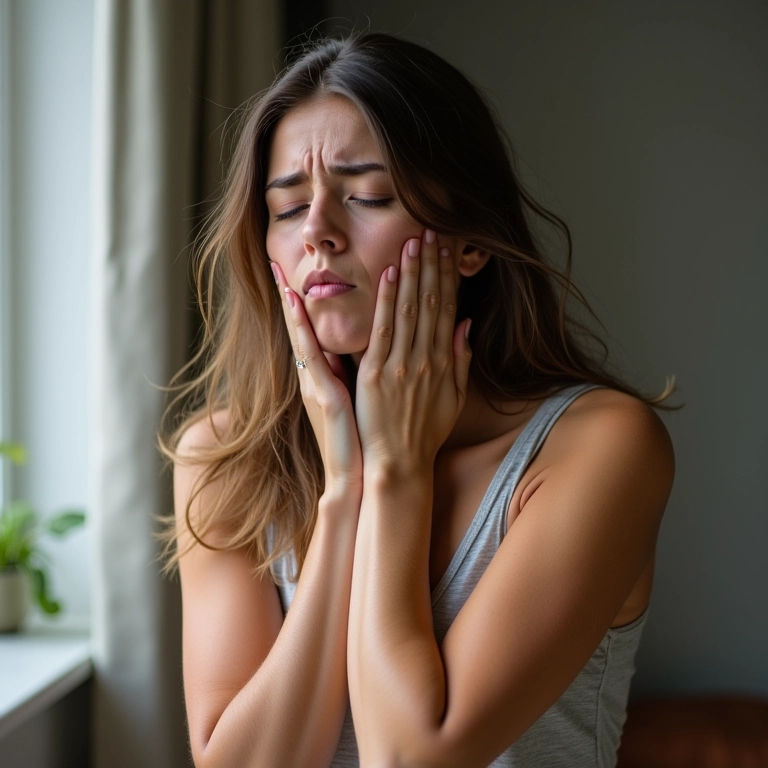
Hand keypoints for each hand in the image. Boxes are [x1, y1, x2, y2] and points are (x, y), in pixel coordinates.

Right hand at [271, 263, 362, 493]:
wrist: (358, 473)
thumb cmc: (359, 436)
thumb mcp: (354, 397)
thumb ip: (349, 371)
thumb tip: (350, 345)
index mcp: (324, 376)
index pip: (310, 331)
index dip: (299, 303)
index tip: (289, 274)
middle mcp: (314, 376)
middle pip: (299, 328)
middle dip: (285, 294)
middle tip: (273, 260)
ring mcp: (314, 383)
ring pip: (300, 334)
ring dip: (291, 302)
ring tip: (280, 271)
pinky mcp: (322, 393)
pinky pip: (312, 353)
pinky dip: (302, 327)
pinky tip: (295, 304)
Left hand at [354, 229, 471, 474]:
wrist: (398, 463)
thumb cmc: (424, 433)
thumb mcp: (453, 399)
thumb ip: (461, 361)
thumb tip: (467, 324)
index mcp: (444, 363)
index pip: (448, 309)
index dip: (449, 277)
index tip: (449, 250)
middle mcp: (425, 359)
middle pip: (432, 303)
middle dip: (433, 265)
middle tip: (433, 231)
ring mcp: (400, 366)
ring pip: (410, 310)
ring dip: (412, 273)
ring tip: (415, 241)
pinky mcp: (374, 375)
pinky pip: (383, 331)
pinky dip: (388, 301)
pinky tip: (390, 274)